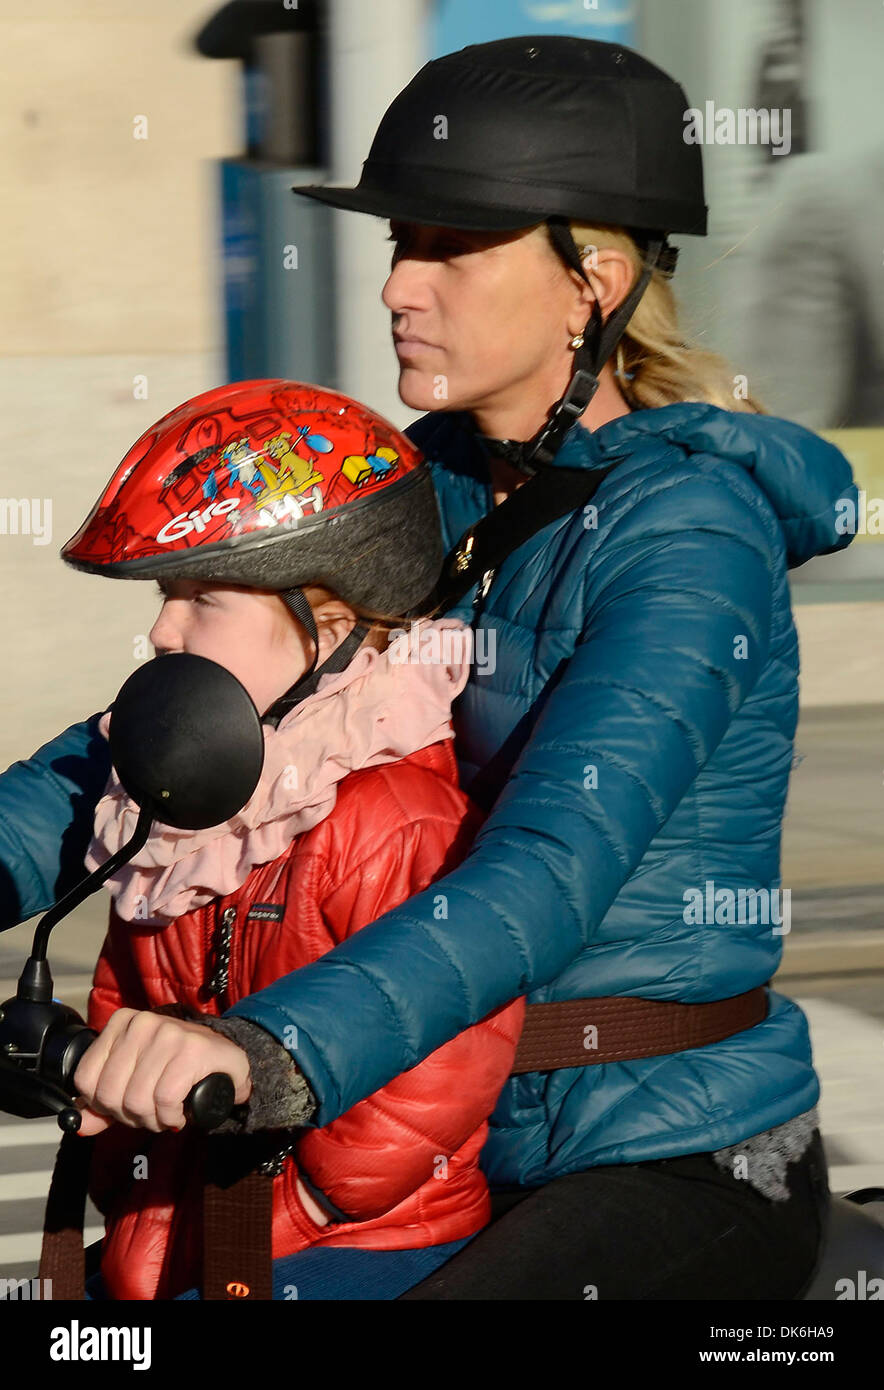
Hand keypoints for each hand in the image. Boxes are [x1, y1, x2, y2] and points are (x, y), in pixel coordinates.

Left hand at [72, 1008, 251, 1136]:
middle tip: (150, 1115)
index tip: (126, 1106)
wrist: (227, 1058)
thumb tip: (78, 1124)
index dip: (104, 1105)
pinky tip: (178, 1114)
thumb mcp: (134, 1080)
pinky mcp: (191, 1050)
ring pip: (135, 1100)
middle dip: (129, 1116)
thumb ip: (103, 1103)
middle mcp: (142, 1023)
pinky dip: (170, 1117)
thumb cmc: (177, 1068)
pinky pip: (164, 1099)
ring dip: (152, 1121)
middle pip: (109, 1093)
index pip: (86, 1079)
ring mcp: (167, 1033)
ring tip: (166, 1115)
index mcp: (121, 1023)